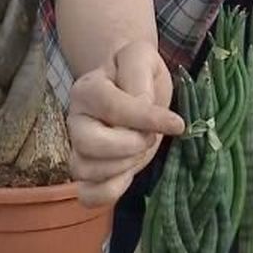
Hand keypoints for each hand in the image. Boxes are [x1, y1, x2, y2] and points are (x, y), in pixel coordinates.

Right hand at [67, 41, 183, 206]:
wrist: (130, 87)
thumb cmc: (137, 74)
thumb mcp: (143, 57)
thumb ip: (138, 74)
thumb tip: (142, 105)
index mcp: (87, 90)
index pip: (112, 108)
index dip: (146, 119)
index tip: (177, 124)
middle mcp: (76, 120)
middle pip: (89, 144)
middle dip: (129, 146)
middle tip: (148, 137)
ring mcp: (77, 149)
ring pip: (86, 171)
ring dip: (122, 167)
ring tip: (139, 150)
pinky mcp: (87, 173)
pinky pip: (87, 195)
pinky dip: (109, 192)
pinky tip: (127, 176)